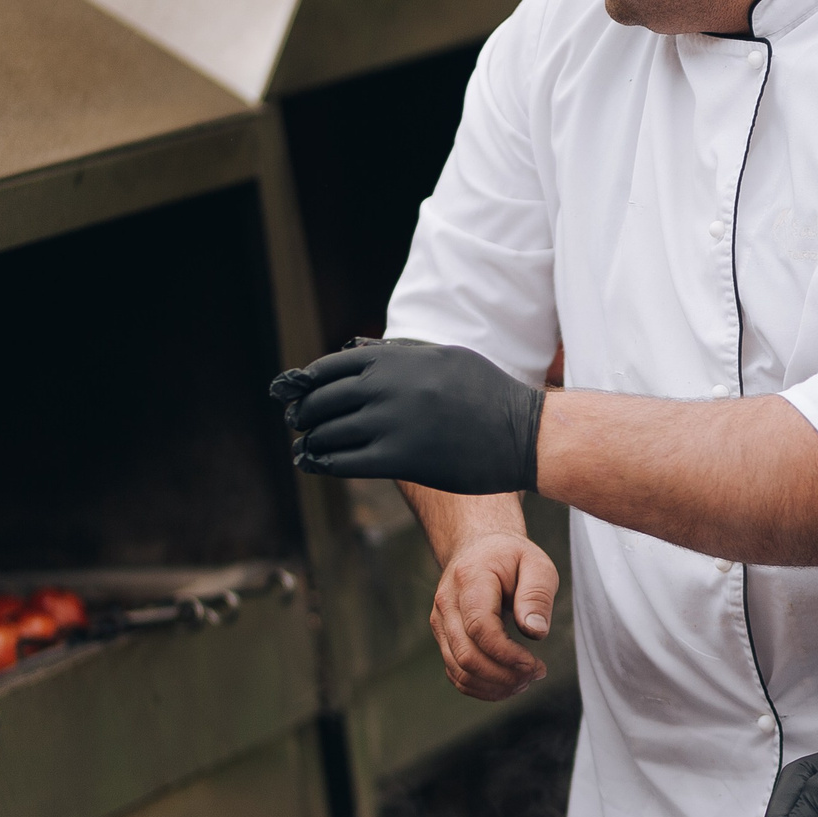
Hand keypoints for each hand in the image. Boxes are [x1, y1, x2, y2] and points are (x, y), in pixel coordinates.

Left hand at [271, 340, 542, 495]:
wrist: (524, 433)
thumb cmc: (488, 394)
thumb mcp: (445, 358)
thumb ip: (401, 356)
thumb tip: (357, 351)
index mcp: (398, 360)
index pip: (331, 368)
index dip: (306, 382)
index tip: (294, 393)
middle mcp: (390, 387)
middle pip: (324, 401)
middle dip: (304, 413)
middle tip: (296, 423)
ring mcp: (394, 423)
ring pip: (331, 433)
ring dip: (312, 441)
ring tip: (305, 447)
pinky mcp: (402, 459)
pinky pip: (347, 462)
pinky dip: (325, 463)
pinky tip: (317, 465)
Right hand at [430, 531, 559, 700]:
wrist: (478, 549)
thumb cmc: (511, 558)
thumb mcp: (536, 564)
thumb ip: (537, 595)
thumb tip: (535, 632)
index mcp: (469, 579)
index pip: (479, 628)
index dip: (507, 654)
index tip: (535, 664)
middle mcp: (447, 603)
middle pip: (467, 655)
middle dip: (505, 675)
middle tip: (537, 673)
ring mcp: (441, 623)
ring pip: (459, 671)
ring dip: (495, 686)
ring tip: (526, 679)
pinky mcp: (444, 639)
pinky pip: (456, 674)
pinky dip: (482, 687)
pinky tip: (508, 683)